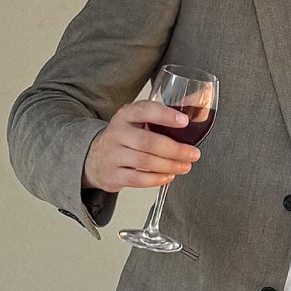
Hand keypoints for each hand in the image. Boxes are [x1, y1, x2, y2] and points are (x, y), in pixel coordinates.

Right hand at [82, 99, 200, 191]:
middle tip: (193, 153)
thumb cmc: (125, 138)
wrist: (94, 158)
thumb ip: (161, 118)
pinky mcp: (112, 175)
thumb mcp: (136, 121)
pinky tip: (168, 176)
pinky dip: (157, 179)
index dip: (165, 115)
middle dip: (176, 149)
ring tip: (185, 166)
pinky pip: (138, 179)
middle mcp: (117, 133)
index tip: (184, 122)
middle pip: (149, 142)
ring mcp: (112, 155)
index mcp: (126, 115)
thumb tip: (196, 116)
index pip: (144, 110)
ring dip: (170, 166)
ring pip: (145, 162)